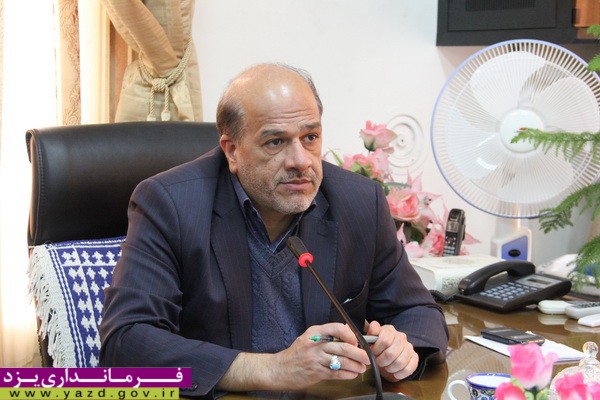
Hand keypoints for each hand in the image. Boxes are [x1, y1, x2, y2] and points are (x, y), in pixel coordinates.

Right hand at [218, 322, 370, 391]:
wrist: (280, 369)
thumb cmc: (296, 354)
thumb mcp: (309, 337)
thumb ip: (327, 334)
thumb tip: (347, 330)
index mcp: (315, 332)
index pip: (337, 328)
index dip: (351, 335)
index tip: (357, 341)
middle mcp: (315, 344)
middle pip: (342, 346)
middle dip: (358, 353)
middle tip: (367, 357)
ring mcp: (315, 359)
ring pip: (341, 360)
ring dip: (355, 365)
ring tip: (361, 367)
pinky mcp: (316, 372)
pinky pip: (336, 373)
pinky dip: (347, 374)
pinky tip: (352, 374)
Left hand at [365, 320, 418, 381]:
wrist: (385, 355)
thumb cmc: (377, 347)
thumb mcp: (371, 339)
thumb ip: (371, 332)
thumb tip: (373, 326)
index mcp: (389, 330)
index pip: (384, 340)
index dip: (376, 350)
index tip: (373, 353)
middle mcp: (401, 336)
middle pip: (391, 353)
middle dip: (382, 361)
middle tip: (379, 362)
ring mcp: (409, 346)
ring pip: (400, 362)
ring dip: (390, 368)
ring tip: (386, 367)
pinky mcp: (415, 357)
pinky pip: (409, 368)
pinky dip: (400, 373)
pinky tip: (395, 373)